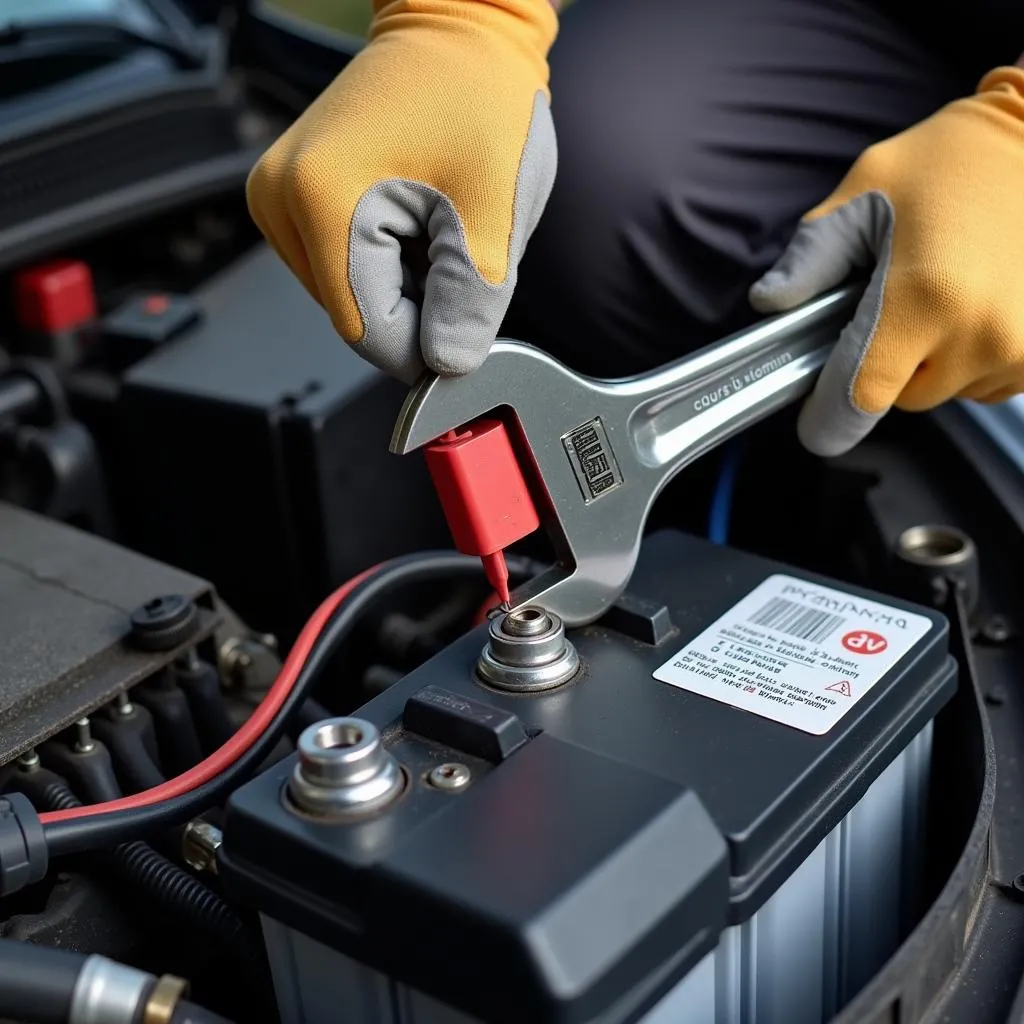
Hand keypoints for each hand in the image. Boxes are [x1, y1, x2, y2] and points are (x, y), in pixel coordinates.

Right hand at [246, 0, 557, 383]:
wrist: (458, 31)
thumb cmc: (479, 100)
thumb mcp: (494, 213)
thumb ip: (471, 303)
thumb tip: (447, 367)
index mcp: (323, 200)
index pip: (367, 332)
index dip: (426, 347)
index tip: (470, 326)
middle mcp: (280, 200)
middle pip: (355, 317)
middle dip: (419, 309)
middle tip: (459, 250)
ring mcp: (276, 198)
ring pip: (349, 298)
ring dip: (404, 287)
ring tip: (437, 225)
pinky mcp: (288, 199)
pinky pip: (340, 269)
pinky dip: (387, 266)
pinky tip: (414, 222)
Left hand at [749, 66, 1023, 455]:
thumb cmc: (944, 163)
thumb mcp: (862, 195)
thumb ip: (811, 259)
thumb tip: (770, 304)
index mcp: (925, 298)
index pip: (861, 396)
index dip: (828, 415)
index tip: (813, 416)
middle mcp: (980, 333)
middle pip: (898, 398)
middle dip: (880, 366)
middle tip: (888, 306)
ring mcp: (1020, 348)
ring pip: (940, 392)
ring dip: (926, 363)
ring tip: (937, 296)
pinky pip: (982, 385)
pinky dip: (966, 361)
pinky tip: (969, 308)